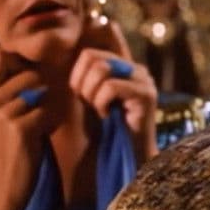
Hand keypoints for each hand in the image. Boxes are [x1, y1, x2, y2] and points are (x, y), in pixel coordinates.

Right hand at [0, 48, 49, 209]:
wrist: (7, 184)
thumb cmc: (11, 144)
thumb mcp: (2, 112)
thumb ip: (7, 84)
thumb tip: (10, 52)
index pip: (0, 56)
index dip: (20, 64)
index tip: (24, 84)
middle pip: (31, 74)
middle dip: (42, 93)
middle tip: (32, 117)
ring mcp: (0, 113)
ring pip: (43, 92)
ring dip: (47, 109)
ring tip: (35, 128)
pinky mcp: (18, 128)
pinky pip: (49, 112)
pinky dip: (51, 123)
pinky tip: (39, 137)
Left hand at [69, 22, 157, 160]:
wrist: (127, 156)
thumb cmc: (106, 130)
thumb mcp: (90, 99)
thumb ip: (84, 80)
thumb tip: (62, 63)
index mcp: (123, 67)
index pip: (90, 53)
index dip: (77, 75)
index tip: (81, 98)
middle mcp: (135, 69)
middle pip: (94, 58)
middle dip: (83, 85)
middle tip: (91, 105)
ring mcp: (143, 80)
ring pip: (102, 69)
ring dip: (92, 94)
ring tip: (101, 110)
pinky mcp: (146, 94)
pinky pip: (112, 86)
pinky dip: (102, 103)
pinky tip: (108, 116)